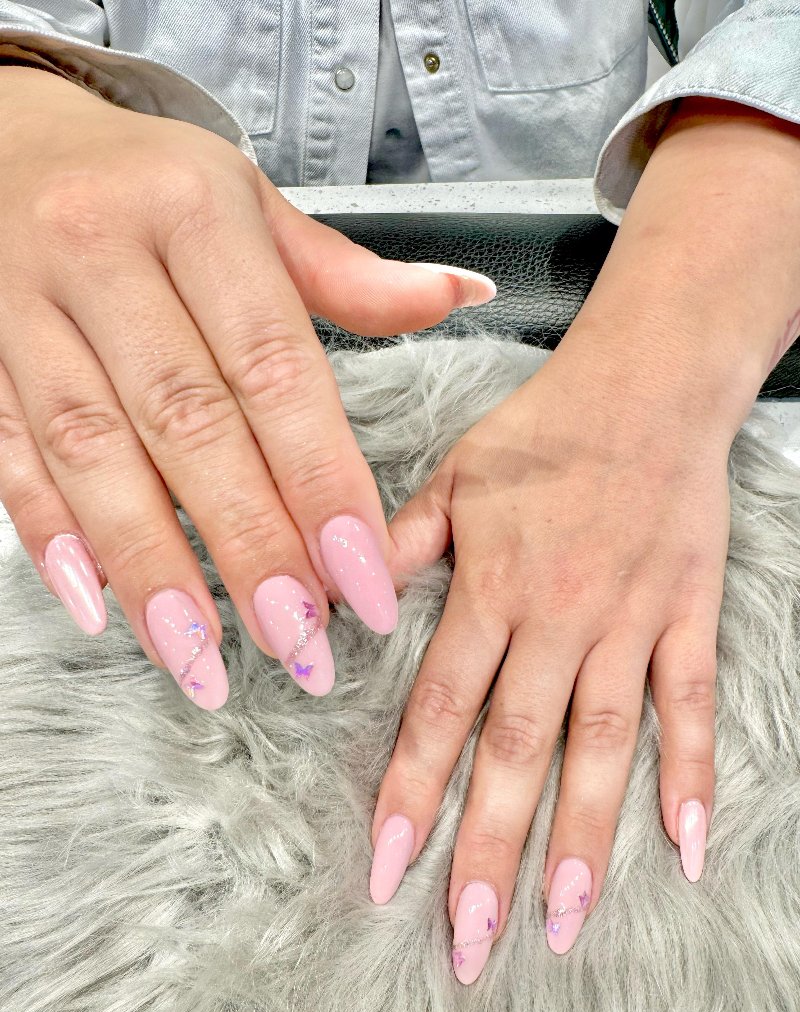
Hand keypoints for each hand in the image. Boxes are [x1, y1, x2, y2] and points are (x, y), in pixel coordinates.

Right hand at [0, 66, 494, 707]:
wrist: (9, 137)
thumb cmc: (152, 187)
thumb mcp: (253, 205)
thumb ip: (347, 274)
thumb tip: (460, 291)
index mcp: (197, 212)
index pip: (274, 366)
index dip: (322, 481)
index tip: (365, 580)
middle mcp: (103, 254)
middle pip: (187, 422)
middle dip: (249, 545)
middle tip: (300, 643)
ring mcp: (22, 306)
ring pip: (92, 452)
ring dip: (153, 568)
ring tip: (205, 659)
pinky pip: (8, 451)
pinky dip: (53, 535)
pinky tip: (101, 607)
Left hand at [368, 327, 734, 981]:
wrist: (648, 384)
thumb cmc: (541, 430)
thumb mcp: (451, 475)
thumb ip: (398, 545)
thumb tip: (337, 604)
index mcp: (492, 584)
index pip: (443, 706)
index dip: (413, 789)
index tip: (389, 868)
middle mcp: (560, 614)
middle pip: (519, 747)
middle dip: (491, 847)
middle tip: (470, 939)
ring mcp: (631, 619)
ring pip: (605, 743)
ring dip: (586, 838)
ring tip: (565, 922)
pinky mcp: (688, 613)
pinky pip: (691, 703)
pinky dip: (691, 775)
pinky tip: (686, 848)